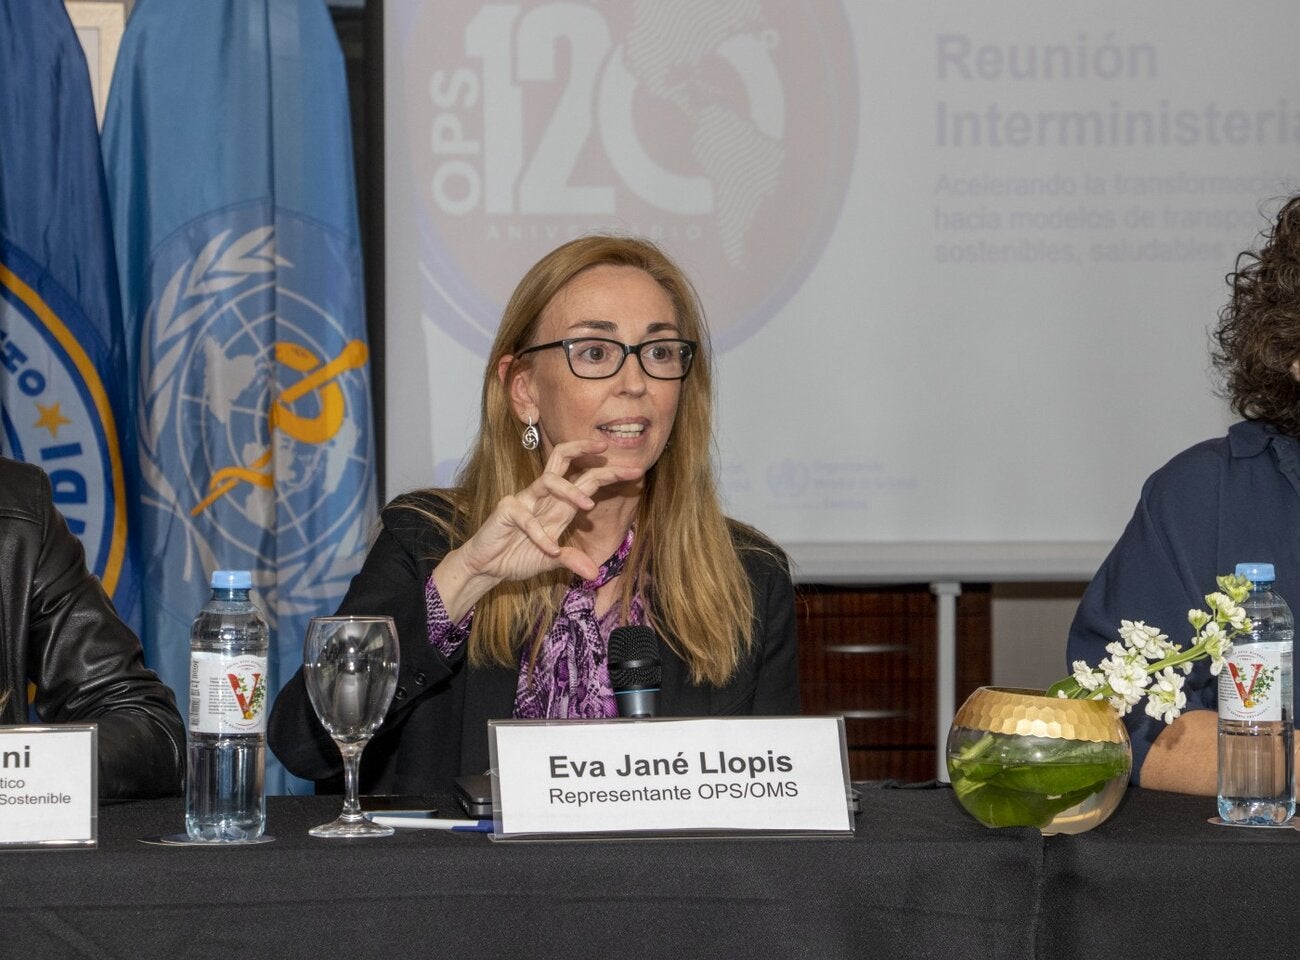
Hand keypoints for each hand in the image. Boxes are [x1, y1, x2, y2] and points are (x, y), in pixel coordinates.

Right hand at [433, 440, 642, 617]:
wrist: (486, 566)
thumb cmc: (517, 556)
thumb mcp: (551, 561)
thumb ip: (571, 561)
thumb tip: (594, 574)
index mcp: (559, 504)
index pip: (587, 479)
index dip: (609, 473)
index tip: (636, 472)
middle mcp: (544, 496)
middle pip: (562, 458)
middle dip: (585, 450)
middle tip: (606, 447)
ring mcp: (524, 500)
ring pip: (549, 480)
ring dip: (571, 491)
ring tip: (588, 506)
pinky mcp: (507, 510)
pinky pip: (527, 518)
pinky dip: (541, 534)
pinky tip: (551, 548)